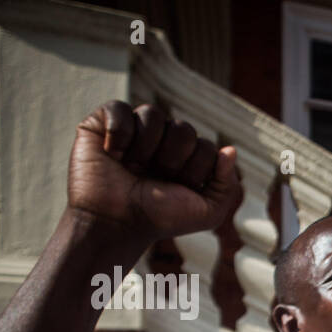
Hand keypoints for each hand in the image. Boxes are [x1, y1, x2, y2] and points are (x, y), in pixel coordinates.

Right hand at [67, 101, 241, 245]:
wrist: (117, 223)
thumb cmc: (160, 220)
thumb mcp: (207, 213)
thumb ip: (227, 185)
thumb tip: (230, 150)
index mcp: (186, 159)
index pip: (205, 146)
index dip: (195, 169)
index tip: (178, 188)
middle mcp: (160, 142)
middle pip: (183, 128)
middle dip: (174, 158)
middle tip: (156, 178)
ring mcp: (133, 132)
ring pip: (152, 113)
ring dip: (147, 146)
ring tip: (133, 167)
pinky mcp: (101, 124)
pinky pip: (118, 109)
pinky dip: (119, 132)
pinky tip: (114, 154)